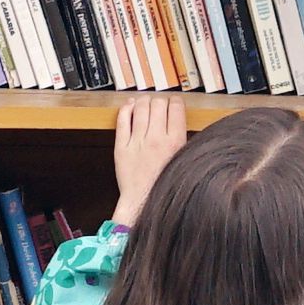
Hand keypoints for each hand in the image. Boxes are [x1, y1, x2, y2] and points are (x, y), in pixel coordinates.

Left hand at [109, 92, 190, 225]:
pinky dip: (126, 109)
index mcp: (175, 142)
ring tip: (145, 103)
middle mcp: (156, 139)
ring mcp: (137, 141)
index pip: (175, 108)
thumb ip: (182, 141)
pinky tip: (129, 107)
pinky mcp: (121, 146)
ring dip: (143, 101)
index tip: (174, 103)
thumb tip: (178, 121)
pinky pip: (122, 120)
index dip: (175, 101)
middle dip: (160, 101)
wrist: (143, 203)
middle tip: (159, 104)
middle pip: (158, 104)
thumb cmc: (164, 185)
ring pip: (140, 108)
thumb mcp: (182, 162)